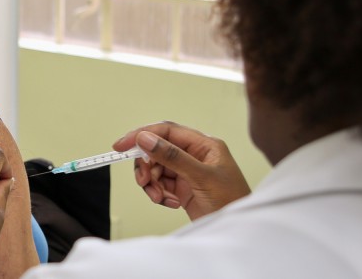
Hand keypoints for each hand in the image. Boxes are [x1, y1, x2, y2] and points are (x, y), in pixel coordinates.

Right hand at [112, 121, 250, 220]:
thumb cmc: (232, 202)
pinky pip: (159, 184)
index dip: (142, 135)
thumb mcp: (202, 177)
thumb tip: (146, 139)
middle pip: (157, 150)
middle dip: (147, 166)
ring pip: (156, 169)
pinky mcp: (182, 188)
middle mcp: (194, 155)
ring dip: (152, 183)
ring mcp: (187, 171)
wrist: (239, 230)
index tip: (122, 145)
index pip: (166, 131)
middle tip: (144, 180)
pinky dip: (159, 193)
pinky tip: (171, 202)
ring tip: (160, 197)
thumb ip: (173, 157)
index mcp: (203, 144)